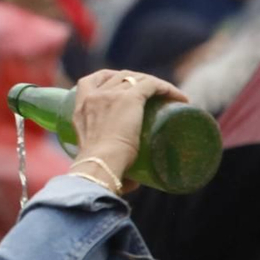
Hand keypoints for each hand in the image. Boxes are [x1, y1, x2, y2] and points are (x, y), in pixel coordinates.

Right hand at [69, 68, 188, 185]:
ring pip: (137, 78)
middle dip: (136, 80)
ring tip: (168, 97)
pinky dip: (167, 89)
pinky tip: (179, 97)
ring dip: (154, 84)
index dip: (106, 78)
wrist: (98, 164)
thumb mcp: (95, 161)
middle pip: (118, 76)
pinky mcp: (130, 98)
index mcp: (80, 109)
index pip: (89, 82)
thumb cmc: (96, 170)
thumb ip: (109, 167)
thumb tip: (131, 182)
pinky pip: (152, 85)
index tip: (120, 85)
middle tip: (152, 96)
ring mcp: (112, 95)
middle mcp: (94, 96)